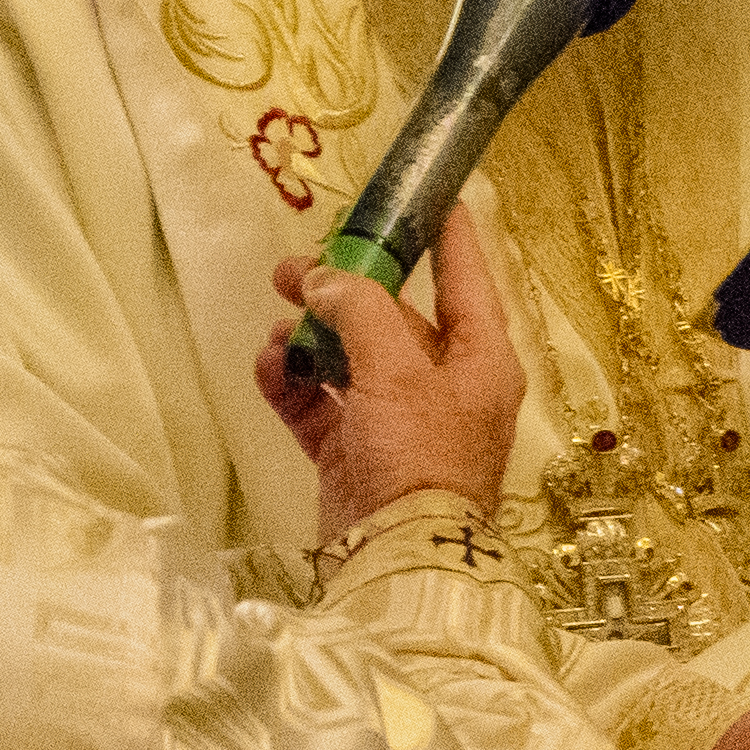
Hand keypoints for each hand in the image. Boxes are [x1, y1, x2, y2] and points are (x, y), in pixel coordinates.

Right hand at [262, 204, 526, 533]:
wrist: (398, 556)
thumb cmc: (418, 454)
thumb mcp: (396, 369)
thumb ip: (358, 310)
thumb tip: (323, 281)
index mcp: (480, 358)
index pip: (466, 278)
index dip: (446, 234)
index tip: (426, 193)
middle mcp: (444, 384)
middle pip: (392, 316)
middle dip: (340, 291)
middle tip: (289, 271)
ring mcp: (396, 419)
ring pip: (349, 358)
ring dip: (310, 339)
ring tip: (277, 329)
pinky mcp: (355, 451)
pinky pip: (319, 402)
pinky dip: (293, 383)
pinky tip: (269, 366)